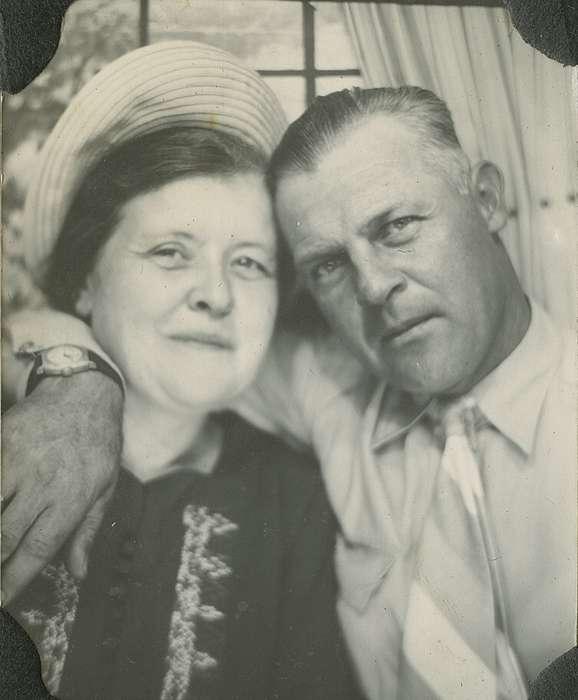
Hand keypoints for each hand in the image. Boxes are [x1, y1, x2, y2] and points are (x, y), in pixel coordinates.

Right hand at [2, 371, 122, 601]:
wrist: (83, 392)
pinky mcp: (0, 441)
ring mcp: (16, 460)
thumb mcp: (105, 486)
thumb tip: (78, 571)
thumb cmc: (97, 443)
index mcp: (71, 497)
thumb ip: (87, 530)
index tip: (1, 601)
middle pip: (5, 535)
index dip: (14, 580)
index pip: (36, 549)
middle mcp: (41, 482)